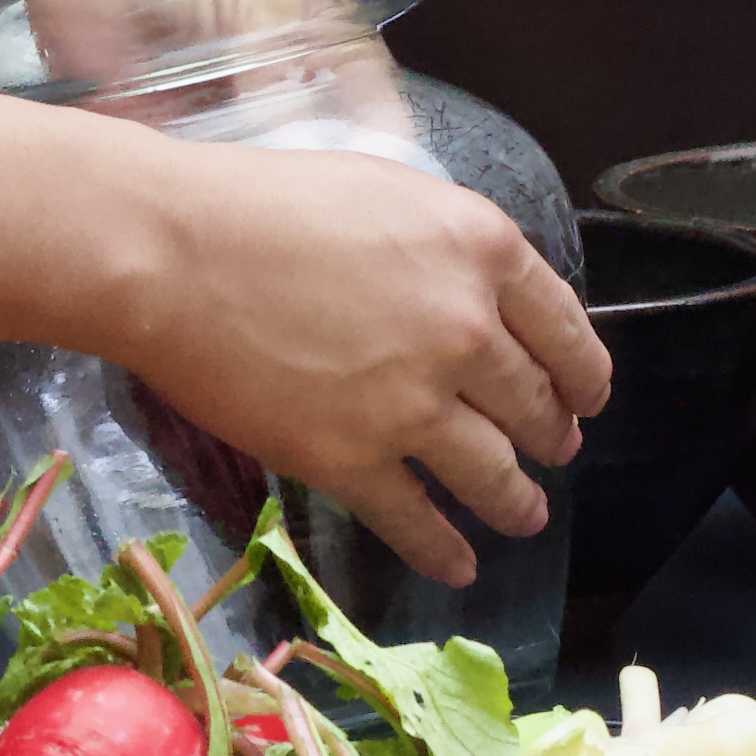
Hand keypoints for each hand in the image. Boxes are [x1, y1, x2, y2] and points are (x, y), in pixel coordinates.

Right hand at [103, 140, 608, 589]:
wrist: (169, 251)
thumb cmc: (257, 200)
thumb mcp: (381, 189)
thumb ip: (442, 244)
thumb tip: (464, 288)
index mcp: (481, 249)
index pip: (565, 328)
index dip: (583, 374)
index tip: (586, 397)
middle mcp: (466, 331)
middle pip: (534, 404)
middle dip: (551, 437)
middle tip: (553, 452)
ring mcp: (413, 404)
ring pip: (493, 474)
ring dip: (516, 502)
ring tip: (524, 516)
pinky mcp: (353, 461)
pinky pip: (417, 520)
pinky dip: (443, 549)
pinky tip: (457, 565)